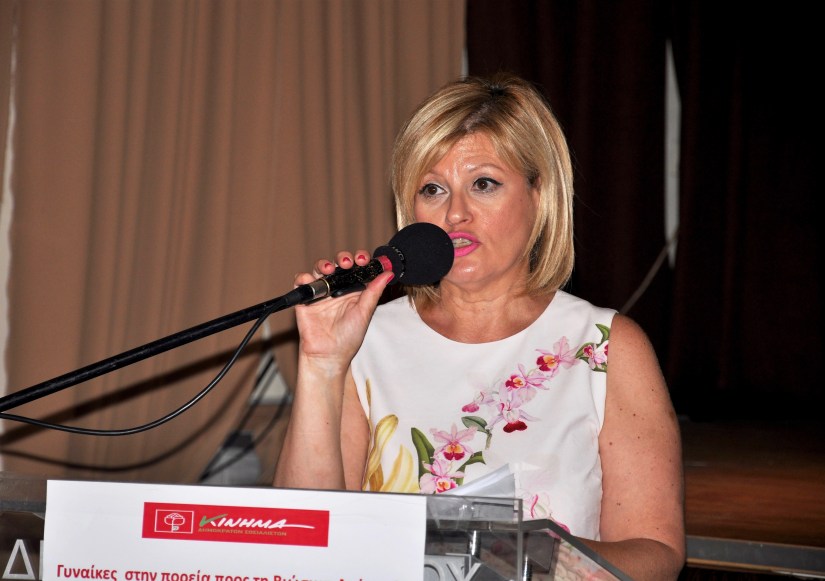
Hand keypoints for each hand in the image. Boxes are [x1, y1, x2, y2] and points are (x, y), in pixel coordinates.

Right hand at [294, 249, 393, 374]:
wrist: (329, 355)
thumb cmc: (349, 338)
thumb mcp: (364, 313)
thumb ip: (374, 292)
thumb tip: (388, 274)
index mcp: (354, 290)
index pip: (357, 267)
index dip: (361, 259)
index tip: (364, 259)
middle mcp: (338, 288)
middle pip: (339, 263)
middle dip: (344, 258)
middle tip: (348, 262)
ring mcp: (321, 292)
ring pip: (320, 268)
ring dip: (324, 263)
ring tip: (329, 269)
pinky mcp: (305, 298)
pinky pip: (302, 281)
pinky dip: (304, 278)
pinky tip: (311, 282)